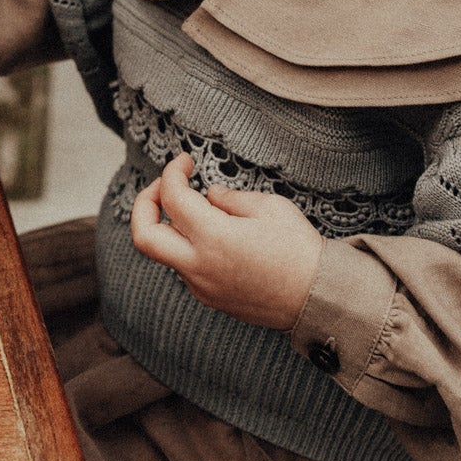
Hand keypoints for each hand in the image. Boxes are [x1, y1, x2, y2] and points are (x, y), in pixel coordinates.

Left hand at [129, 153, 322, 331]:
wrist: (317, 298)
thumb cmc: (299, 250)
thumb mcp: (270, 208)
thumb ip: (231, 198)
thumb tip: (208, 196)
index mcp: (213, 237)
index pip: (171, 197)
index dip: (172, 172)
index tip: (185, 162)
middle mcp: (198, 265)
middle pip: (143, 235)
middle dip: (145, 203)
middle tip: (164, 187)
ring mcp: (201, 286)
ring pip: (165, 252)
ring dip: (172, 227)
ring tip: (204, 211)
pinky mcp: (210, 298)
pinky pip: (185, 268)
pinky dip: (189, 246)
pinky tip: (217, 237)